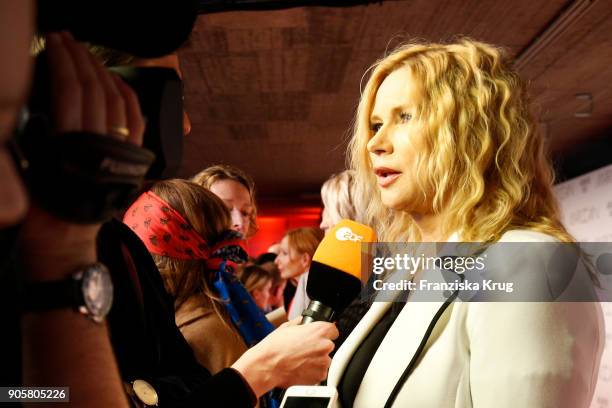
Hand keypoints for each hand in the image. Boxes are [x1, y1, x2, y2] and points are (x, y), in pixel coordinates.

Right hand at [19, 32, 144, 279]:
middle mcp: (101, 147)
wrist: (66, 243)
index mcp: (70, 147)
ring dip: (102, 71)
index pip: (70, 91)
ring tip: (86, 53)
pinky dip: (127, 96)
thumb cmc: (40, 211)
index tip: (52, 42)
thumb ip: (38, 132)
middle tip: (65, 40)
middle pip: (94, 90)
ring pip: (116, 101)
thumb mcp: (29, 168)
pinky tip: (116, 80)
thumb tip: (42, 95)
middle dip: (80, 58)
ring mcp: (121, 153)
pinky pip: (135, 120)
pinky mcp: (133, 160)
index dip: (62, 62)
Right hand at [232, 318, 338, 396]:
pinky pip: (320, 372)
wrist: (267, 366)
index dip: (325, 333)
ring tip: (300, 360)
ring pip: (325, 360)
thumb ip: (301, 323)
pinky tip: (300, 368)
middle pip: (329, 345)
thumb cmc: (274, 347)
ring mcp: (323, 363)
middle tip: (304, 349)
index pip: (333, 330)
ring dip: (316, 360)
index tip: (319, 336)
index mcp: (319, 331)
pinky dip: (313, 371)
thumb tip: (304, 322)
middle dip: (318, 347)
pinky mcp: (319, 376)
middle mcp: (324, 346)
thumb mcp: (287, 326)